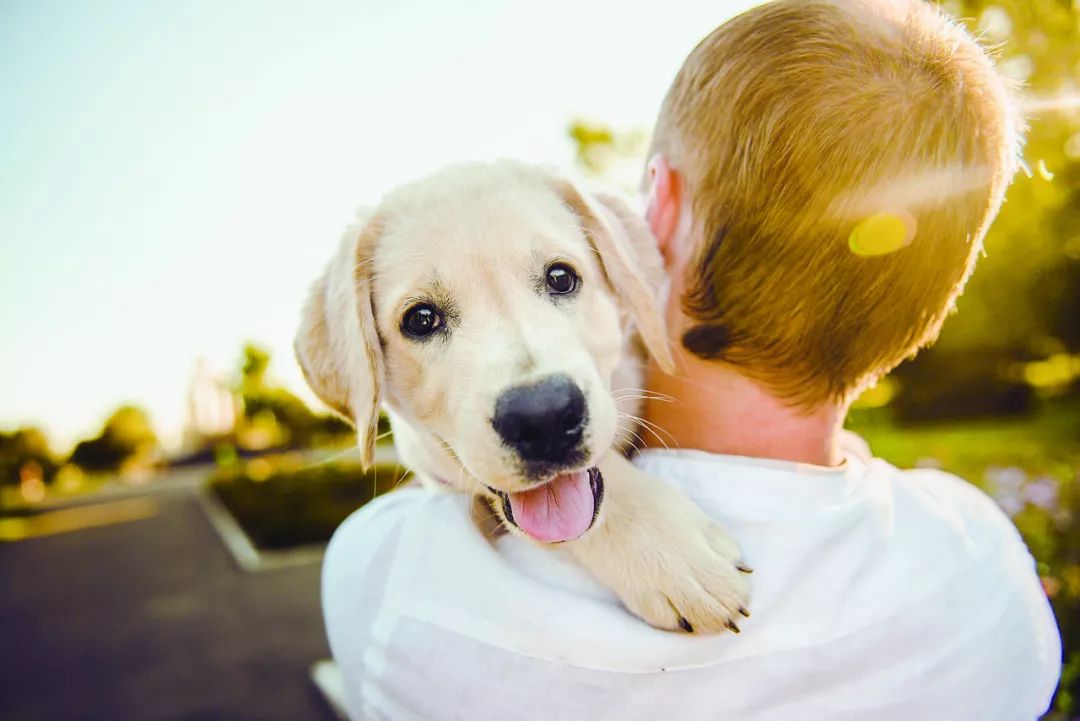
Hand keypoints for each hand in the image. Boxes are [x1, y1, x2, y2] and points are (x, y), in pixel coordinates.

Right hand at [567, 453, 751, 632]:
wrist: (597, 502)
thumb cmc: (647, 499)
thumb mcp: (693, 513)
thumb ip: (720, 542)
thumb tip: (742, 570)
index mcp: (696, 552)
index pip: (732, 590)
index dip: (741, 594)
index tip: (739, 587)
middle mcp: (677, 578)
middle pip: (715, 613)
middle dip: (726, 613)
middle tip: (727, 606)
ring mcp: (653, 591)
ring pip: (690, 624)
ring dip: (704, 621)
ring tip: (706, 612)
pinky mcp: (632, 598)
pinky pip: (662, 622)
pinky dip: (676, 620)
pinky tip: (679, 613)